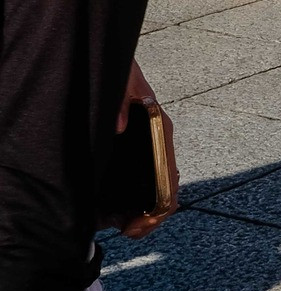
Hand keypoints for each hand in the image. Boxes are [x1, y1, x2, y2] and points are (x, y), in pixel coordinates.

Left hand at [117, 60, 179, 240]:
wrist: (99, 59)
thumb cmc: (115, 67)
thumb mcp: (120, 78)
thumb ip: (123, 96)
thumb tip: (120, 126)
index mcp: (158, 130)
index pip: (171, 177)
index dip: (159, 208)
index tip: (138, 223)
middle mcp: (153, 146)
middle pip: (162, 193)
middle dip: (147, 219)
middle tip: (126, 231)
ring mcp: (138, 154)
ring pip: (144, 195)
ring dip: (131, 215)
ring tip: (108, 225)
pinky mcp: (121, 157)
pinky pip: (125, 189)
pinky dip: (115, 208)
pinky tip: (99, 214)